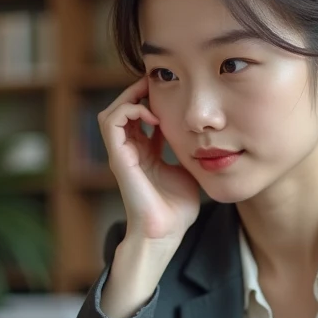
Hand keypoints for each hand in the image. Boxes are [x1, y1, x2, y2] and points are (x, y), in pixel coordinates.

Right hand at [98, 77, 200, 243]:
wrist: (165, 232)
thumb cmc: (176, 210)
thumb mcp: (188, 172)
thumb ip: (189, 154)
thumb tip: (205, 141)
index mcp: (145, 154)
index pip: (140, 118)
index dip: (152, 100)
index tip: (172, 91)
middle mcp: (130, 152)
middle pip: (123, 110)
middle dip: (138, 93)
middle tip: (158, 85)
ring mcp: (122, 155)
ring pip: (111, 112)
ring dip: (130, 98)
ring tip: (151, 96)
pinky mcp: (118, 158)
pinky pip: (112, 122)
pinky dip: (129, 110)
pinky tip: (152, 115)